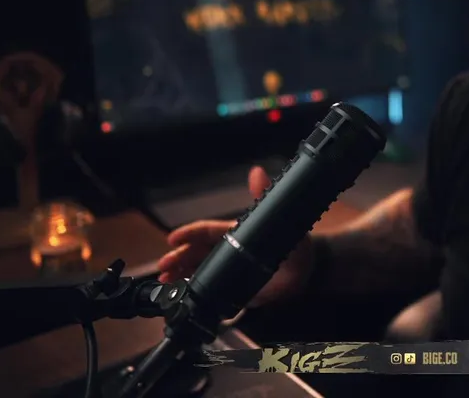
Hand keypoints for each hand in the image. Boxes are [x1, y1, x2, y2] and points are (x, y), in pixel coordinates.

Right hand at [156, 165, 316, 306]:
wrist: (305, 271)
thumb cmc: (291, 241)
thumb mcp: (278, 218)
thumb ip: (264, 197)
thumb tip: (257, 172)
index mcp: (234, 232)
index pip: (206, 230)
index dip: (189, 234)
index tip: (173, 238)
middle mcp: (227, 251)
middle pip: (196, 253)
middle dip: (178, 258)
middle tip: (163, 266)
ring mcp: (228, 270)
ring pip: (198, 271)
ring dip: (180, 275)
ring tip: (166, 282)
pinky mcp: (233, 289)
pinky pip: (210, 290)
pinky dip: (194, 292)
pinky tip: (183, 296)